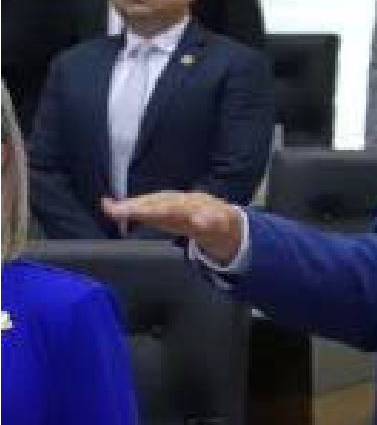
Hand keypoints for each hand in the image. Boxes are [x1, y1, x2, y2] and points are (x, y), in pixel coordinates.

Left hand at [101, 192, 242, 264]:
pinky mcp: (220, 217)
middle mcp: (182, 202)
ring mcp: (202, 208)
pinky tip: (200, 221)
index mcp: (168, 202)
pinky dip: (207, 219)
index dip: (130, 206)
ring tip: (157, 212)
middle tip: (128, 211)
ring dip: (175, 209)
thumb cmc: (186, 217)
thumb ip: (134, 211)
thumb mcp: (160, 215)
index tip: (112, 209)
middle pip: (164, 203)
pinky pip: (214, 219)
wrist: (224, 222)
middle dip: (147, 207)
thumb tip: (104, 204)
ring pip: (187, 208)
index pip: (146, 202)